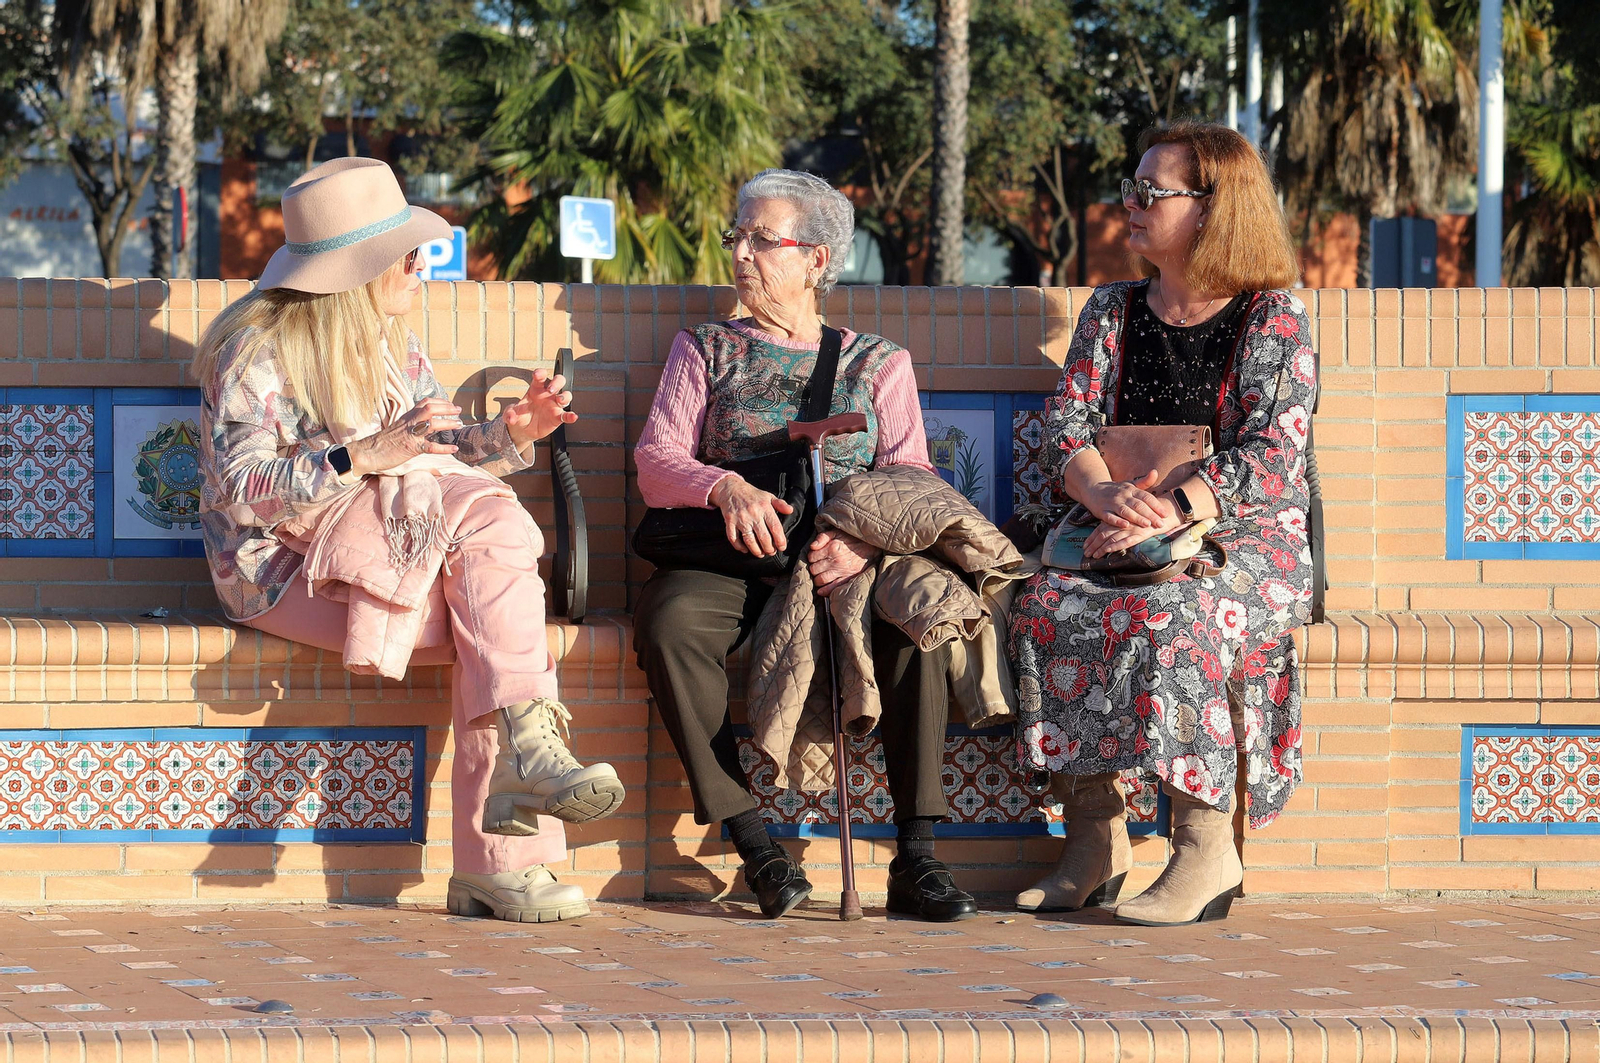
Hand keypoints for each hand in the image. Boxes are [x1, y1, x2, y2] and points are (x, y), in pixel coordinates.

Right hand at [346, 398, 461, 474]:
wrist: (368, 452)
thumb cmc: (383, 441)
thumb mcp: (398, 427)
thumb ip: (411, 424)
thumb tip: (424, 423)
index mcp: (407, 417)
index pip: (425, 402)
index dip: (439, 401)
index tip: (450, 404)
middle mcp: (410, 423)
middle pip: (430, 408)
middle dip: (446, 408)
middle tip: (458, 411)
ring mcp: (411, 435)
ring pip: (431, 424)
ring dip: (447, 423)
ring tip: (459, 425)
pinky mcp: (411, 448)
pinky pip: (430, 447)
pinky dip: (444, 448)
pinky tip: (454, 449)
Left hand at [504, 368, 577, 445]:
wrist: (523, 429)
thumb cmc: (519, 416)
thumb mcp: (510, 413)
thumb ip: (509, 413)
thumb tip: (510, 418)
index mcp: (536, 388)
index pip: (541, 376)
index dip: (540, 373)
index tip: (538, 375)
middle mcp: (547, 395)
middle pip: (558, 381)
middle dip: (556, 382)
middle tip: (551, 389)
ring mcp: (554, 405)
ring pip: (566, 395)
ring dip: (565, 396)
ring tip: (560, 400)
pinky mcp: (557, 417)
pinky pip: (566, 415)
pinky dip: (571, 416)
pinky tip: (573, 417)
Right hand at [710, 475, 794, 556]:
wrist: (731, 488)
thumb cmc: (752, 495)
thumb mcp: (768, 496)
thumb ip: (780, 504)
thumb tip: (790, 510)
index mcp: (765, 507)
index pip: (775, 527)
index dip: (780, 540)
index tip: (782, 547)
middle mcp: (753, 513)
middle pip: (763, 537)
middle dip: (769, 549)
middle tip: (771, 552)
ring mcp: (740, 518)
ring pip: (749, 540)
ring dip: (756, 551)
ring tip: (761, 554)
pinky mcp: (729, 521)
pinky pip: (733, 538)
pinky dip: (739, 547)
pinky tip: (745, 550)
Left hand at [808, 530, 877, 595]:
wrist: (870, 548)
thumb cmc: (851, 540)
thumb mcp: (837, 532)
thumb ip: (822, 537)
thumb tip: (812, 546)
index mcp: (832, 548)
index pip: (811, 557)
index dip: (811, 557)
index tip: (815, 558)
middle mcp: (835, 560)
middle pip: (814, 569)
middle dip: (813, 568)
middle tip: (817, 567)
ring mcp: (841, 571)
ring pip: (820, 579)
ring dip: (817, 579)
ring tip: (819, 576)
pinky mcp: (847, 579)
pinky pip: (832, 588)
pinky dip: (824, 591)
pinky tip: (821, 590)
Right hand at [1082, 470, 1169, 530]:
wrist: (1092, 489)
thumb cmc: (1116, 490)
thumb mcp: (1130, 484)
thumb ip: (1144, 481)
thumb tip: (1155, 472)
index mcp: (1130, 489)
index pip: (1146, 497)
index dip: (1156, 505)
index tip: (1165, 514)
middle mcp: (1122, 495)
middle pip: (1138, 505)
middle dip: (1150, 515)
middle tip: (1161, 524)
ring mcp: (1111, 503)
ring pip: (1125, 511)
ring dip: (1136, 518)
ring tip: (1147, 525)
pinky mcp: (1102, 511)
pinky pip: (1110, 517)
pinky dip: (1117, 521)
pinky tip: (1125, 525)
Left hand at [1083, 505, 1182, 558]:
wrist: (1166, 511)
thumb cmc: (1149, 515)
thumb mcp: (1132, 518)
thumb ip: (1121, 525)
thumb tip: (1109, 536)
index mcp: (1119, 518)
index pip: (1101, 528)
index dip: (1092, 537)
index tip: (1085, 545)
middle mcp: (1122, 523)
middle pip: (1103, 533)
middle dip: (1093, 544)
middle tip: (1086, 553)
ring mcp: (1130, 528)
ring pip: (1111, 538)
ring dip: (1100, 548)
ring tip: (1093, 556)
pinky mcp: (1139, 533)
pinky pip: (1125, 541)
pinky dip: (1115, 546)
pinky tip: (1107, 551)